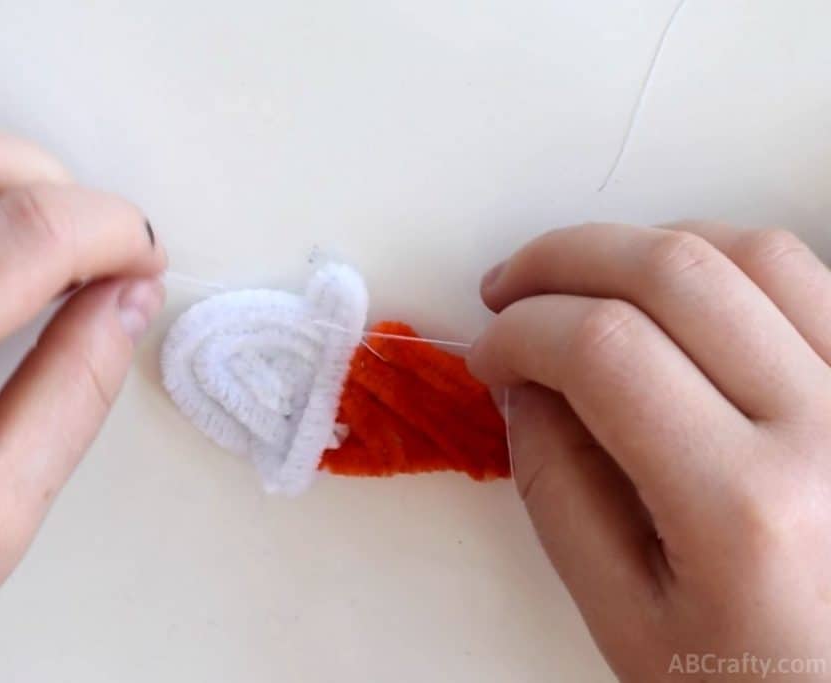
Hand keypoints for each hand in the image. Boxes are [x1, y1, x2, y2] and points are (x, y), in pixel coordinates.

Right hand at [468, 222, 830, 680]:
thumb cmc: (751, 682)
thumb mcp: (625, 615)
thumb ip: (556, 490)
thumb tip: (522, 381)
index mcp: (749, 509)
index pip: (604, 350)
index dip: (520, 330)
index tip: (488, 351)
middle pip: (674, 272)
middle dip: (563, 258)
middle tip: (510, 287)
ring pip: (752, 252)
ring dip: (644, 244)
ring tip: (586, 281)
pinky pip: (808, 279)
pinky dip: (724, 261)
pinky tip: (674, 292)